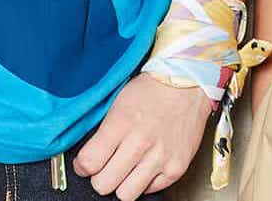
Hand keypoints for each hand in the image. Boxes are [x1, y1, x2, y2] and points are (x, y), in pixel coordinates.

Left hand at [73, 74, 213, 197]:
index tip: (86, 163)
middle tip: (107, 166)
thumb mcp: (119, 103)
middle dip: (101, 177)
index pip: (89, 163)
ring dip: (123, 183)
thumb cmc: (152, 90)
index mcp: (122, 122)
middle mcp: (140, 143)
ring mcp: (160, 157)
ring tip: (128, 168)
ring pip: (126, 195)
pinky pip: (151, 191)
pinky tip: (147, 164)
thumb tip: (87, 161)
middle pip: (104, 185)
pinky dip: (146, 181)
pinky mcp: (176, 168)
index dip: (82, 166)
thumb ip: (103, 133)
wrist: (189, 83)